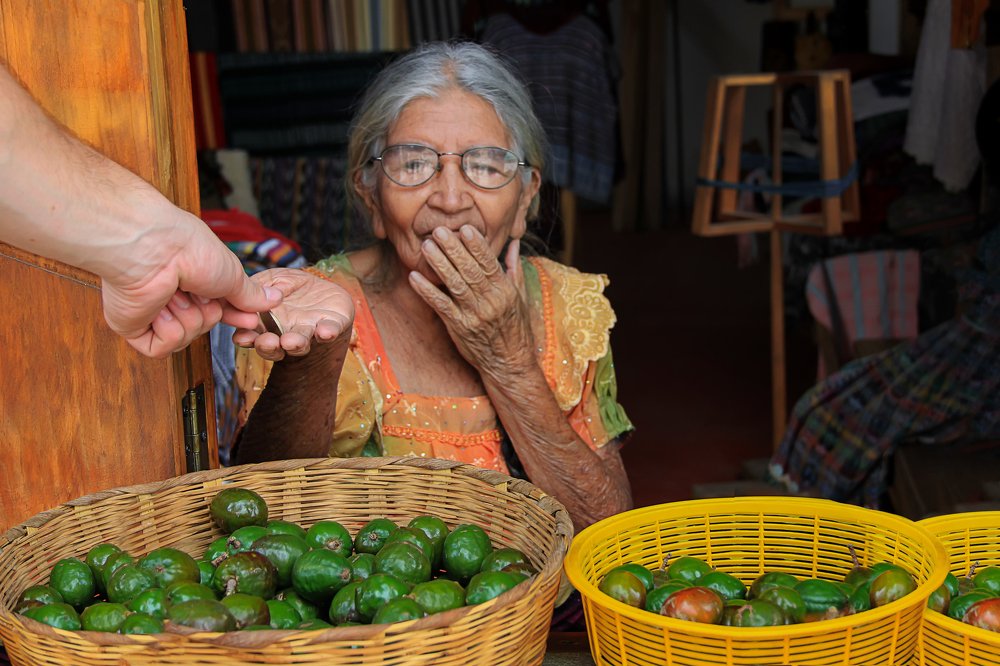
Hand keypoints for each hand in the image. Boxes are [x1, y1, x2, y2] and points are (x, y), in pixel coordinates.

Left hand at [100, 215, 282, 358]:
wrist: (155, 248)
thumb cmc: (189, 249)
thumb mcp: (232, 274)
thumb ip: (250, 294)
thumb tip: (274, 299)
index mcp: (193, 278)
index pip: (217, 308)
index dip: (234, 315)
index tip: (250, 320)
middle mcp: (171, 293)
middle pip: (204, 325)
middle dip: (208, 312)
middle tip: (199, 290)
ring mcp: (152, 310)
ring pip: (185, 338)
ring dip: (188, 317)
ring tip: (175, 293)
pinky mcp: (133, 326)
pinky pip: (161, 347)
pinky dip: (168, 330)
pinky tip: (161, 308)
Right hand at [232, 267, 354, 361]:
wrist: (320, 285)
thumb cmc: (288, 284)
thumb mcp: (271, 279)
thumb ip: (259, 286)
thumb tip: (253, 294)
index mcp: (264, 323)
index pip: (251, 334)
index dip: (246, 338)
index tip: (244, 338)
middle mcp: (284, 333)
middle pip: (273, 346)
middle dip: (269, 346)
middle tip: (269, 343)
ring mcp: (307, 331)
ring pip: (300, 344)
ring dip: (296, 344)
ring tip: (292, 342)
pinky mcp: (331, 326)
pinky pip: (329, 331)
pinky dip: (327, 332)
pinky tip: (325, 332)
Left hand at [408, 225, 535, 376]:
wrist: (509, 362)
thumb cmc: (515, 327)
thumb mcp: (520, 296)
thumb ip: (513, 268)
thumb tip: (513, 243)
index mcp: (505, 290)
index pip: (489, 262)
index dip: (476, 245)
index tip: (464, 228)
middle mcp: (490, 300)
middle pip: (469, 269)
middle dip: (453, 248)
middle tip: (439, 230)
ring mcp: (474, 314)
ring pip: (454, 284)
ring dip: (438, 264)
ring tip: (426, 246)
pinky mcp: (459, 327)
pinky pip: (440, 305)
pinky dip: (426, 290)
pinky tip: (414, 277)